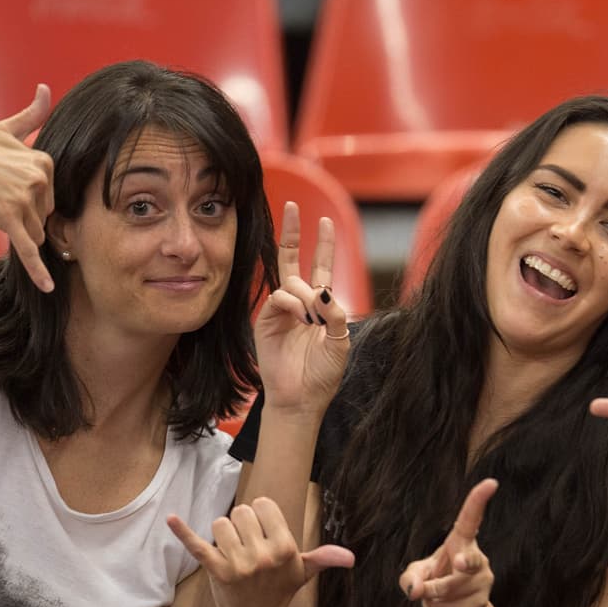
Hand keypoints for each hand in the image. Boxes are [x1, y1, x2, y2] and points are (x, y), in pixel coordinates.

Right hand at [0, 84, 56, 291]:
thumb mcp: (3, 130)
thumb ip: (31, 115)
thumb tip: (47, 89)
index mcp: (43, 160)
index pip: (51, 196)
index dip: (31, 200)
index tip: (9, 191)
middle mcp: (38, 178)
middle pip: (45, 215)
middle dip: (25, 216)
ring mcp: (24, 199)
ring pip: (36, 232)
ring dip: (18, 230)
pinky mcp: (9, 219)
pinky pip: (29, 249)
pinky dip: (38, 271)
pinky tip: (48, 286)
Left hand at [168, 497, 353, 606]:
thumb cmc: (278, 593)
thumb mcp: (303, 573)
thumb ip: (324, 559)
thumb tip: (351, 558)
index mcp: (286, 547)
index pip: (264, 505)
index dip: (261, 516)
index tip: (263, 533)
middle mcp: (264, 554)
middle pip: (241, 512)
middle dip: (242, 525)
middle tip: (248, 548)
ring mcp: (239, 563)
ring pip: (221, 523)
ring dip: (223, 534)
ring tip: (232, 553)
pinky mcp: (216, 571)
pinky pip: (198, 544)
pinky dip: (182, 531)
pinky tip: (171, 519)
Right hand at [253, 201, 349, 414]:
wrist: (301, 400)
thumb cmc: (322, 375)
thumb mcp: (340, 340)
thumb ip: (337, 313)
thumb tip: (323, 288)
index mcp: (320, 306)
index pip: (321, 267)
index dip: (323, 244)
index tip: (325, 221)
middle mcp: (299, 304)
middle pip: (294, 260)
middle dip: (294, 233)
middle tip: (293, 207)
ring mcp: (281, 311)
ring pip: (291, 281)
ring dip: (306, 294)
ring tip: (312, 319)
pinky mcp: (266, 321)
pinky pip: (279, 298)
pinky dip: (293, 303)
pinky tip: (301, 317)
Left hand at [399, 478, 497, 606]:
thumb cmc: (436, 582)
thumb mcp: (416, 574)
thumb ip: (409, 579)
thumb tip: (415, 591)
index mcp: (461, 541)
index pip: (471, 518)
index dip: (478, 501)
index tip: (491, 483)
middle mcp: (477, 556)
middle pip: (469, 560)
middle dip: (464, 563)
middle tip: (458, 563)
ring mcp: (483, 579)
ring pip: (448, 590)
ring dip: (433, 598)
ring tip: (436, 596)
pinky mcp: (482, 601)